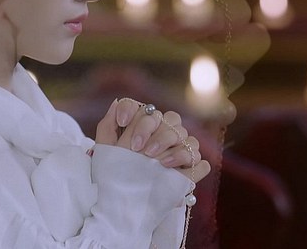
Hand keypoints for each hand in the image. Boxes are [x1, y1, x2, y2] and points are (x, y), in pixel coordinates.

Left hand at [95, 98, 210, 182]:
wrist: (121, 204)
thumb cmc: (114, 174)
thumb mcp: (106, 152)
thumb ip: (107, 127)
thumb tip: (116, 102)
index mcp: (147, 127)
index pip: (145, 110)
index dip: (134, 111)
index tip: (121, 121)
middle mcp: (167, 136)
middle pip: (170, 118)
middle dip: (152, 129)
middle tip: (136, 147)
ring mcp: (181, 153)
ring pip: (187, 137)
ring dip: (170, 144)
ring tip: (155, 160)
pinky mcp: (190, 172)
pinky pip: (200, 163)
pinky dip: (191, 163)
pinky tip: (173, 169)